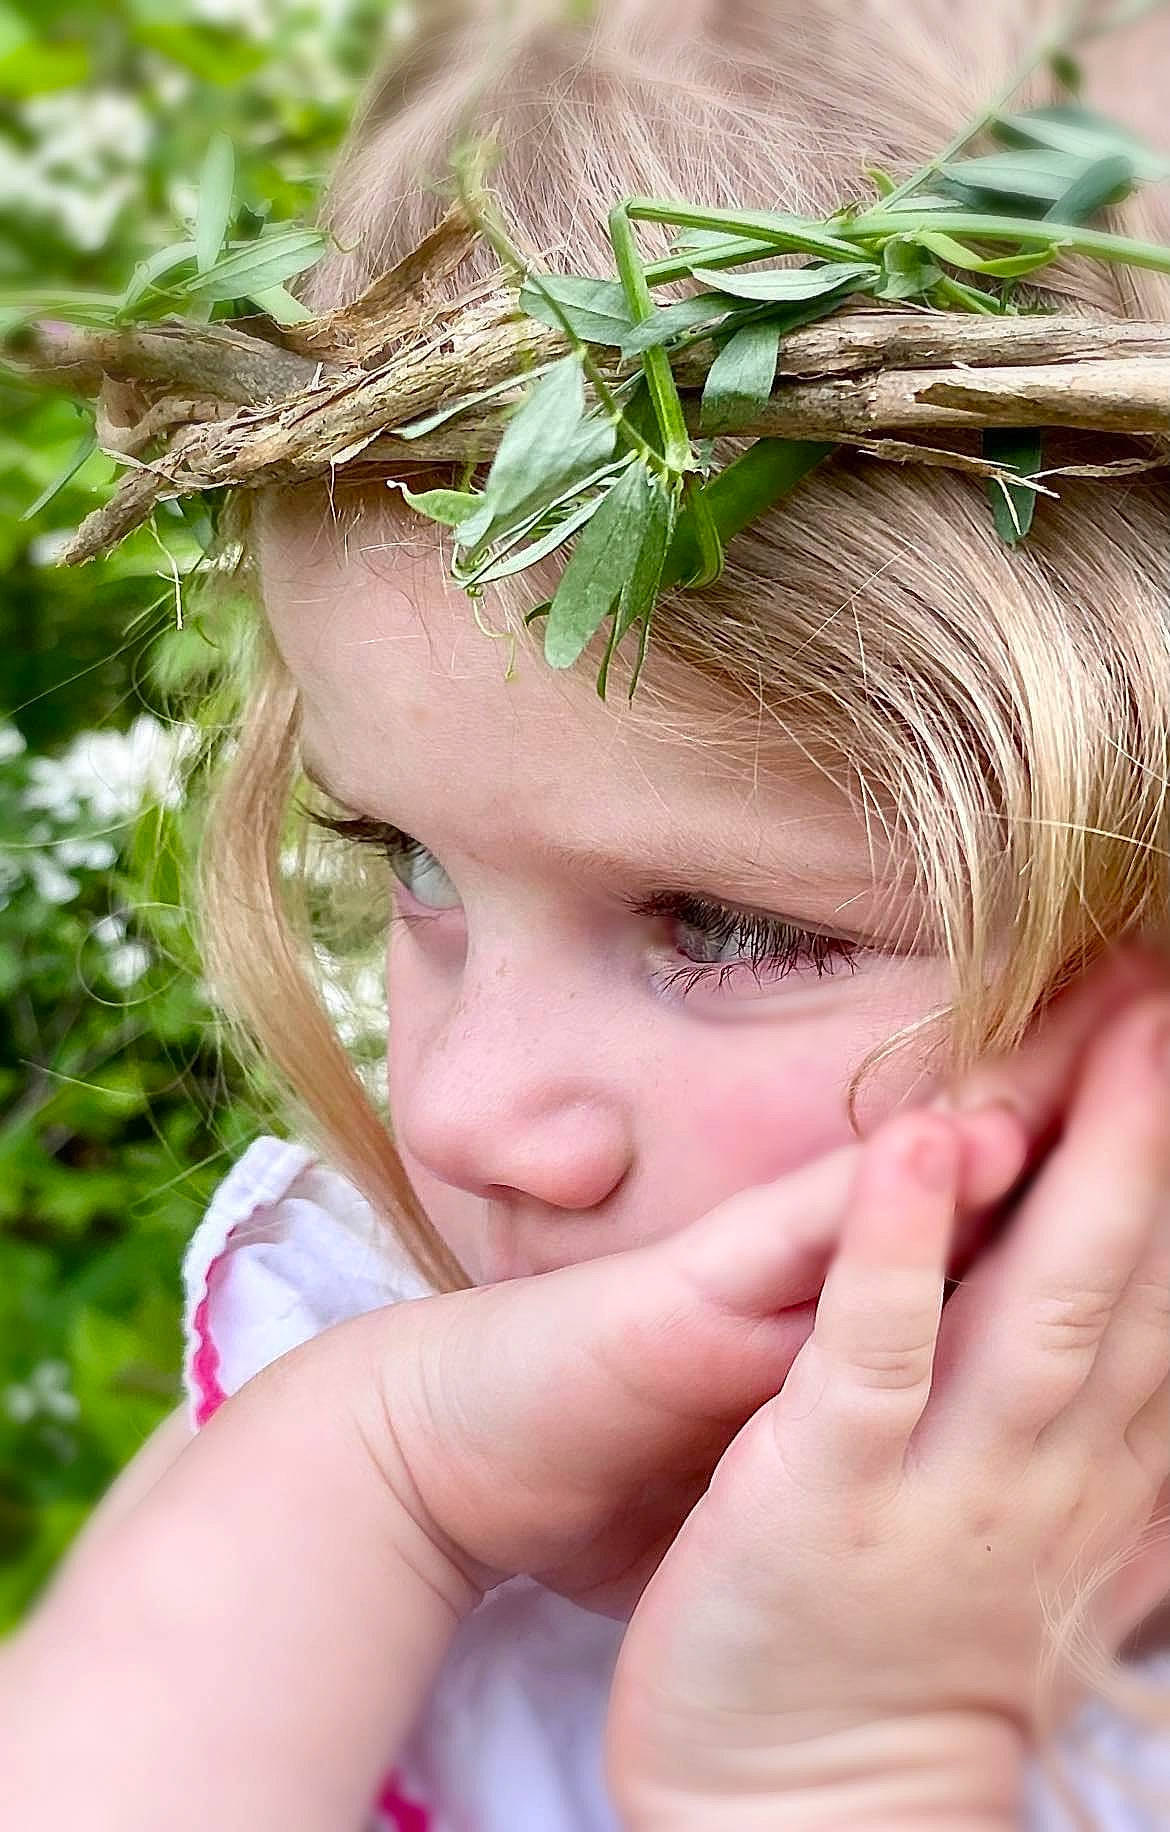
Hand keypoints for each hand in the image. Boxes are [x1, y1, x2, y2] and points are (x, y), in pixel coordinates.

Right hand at [365, 947, 1167, 1617]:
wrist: (461, 1454)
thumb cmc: (612, 1445)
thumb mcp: (766, 1426)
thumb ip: (853, 1378)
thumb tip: (938, 1364)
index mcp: (851, 1313)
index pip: (997, 1225)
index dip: (1100, 1163)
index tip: (1166, 1096)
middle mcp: (814, 1275)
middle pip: (985, 1175)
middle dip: (1099, 1097)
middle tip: (1169, 1010)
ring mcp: (755, 1276)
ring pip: (910, 1176)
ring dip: (1024, 1100)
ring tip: (1127, 1031)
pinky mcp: (684, 1304)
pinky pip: (794, 1241)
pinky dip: (885, 1201)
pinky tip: (956, 1141)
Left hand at [604, 990, 1169, 1828]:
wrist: (803, 1808)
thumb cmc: (909, 1643)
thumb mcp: (1039, 1536)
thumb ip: (1105, 1438)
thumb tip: (1162, 1353)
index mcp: (1089, 1466)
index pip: (1162, 1295)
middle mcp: (1046, 1468)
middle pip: (1125, 1277)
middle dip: (1157, 1134)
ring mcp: (939, 1481)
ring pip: (1032, 1304)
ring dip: (1078, 1168)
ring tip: (1115, 1041)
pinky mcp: (820, 1492)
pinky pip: (872, 1355)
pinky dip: (897, 1248)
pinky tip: (916, 1147)